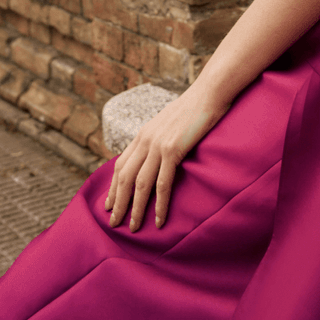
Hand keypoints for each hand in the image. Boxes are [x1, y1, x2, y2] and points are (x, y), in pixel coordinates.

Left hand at [105, 86, 229, 231]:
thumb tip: (159, 153)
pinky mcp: (173, 149)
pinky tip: (159, 219)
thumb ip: (160, 136)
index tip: (110, 204)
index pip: (120, 165)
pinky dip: (160, 204)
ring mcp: (158, 144)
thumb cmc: (196, 107)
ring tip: (133, 227)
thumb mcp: (170, 121)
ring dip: (135, 209)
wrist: (210, 92)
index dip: (114, 187)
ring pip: (140, 184)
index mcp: (143, 133)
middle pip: (125, 177)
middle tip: (114, 223)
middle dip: (118, 203)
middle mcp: (146, 139)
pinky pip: (162, 183)